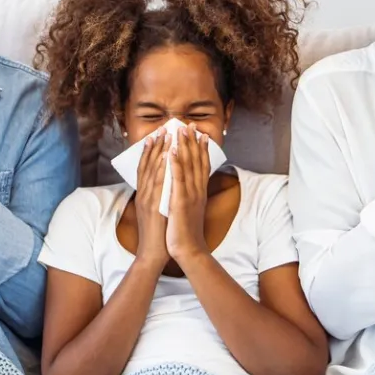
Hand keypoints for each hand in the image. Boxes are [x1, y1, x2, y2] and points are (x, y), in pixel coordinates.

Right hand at [133, 132, 169, 265]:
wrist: (152, 254)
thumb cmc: (157, 234)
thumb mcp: (154, 211)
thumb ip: (156, 196)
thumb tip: (164, 184)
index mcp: (144, 194)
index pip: (145, 167)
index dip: (151, 150)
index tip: (158, 134)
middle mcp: (143, 194)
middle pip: (147, 164)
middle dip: (155, 145)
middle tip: (163, 127)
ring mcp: (147, 199)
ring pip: (151, 170)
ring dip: (159, 151)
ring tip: (166, 134)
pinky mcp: (153, 207)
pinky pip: (158, 183)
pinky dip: (161, 168)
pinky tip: (167, 156)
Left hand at [167, 125, 210, 262]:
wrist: (188, 251)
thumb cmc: (186, 232)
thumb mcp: (189, 210)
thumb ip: (189, 196)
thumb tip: (186, 187)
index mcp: (198, 192)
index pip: (201, 166)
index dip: (201, 149)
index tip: (200, 134)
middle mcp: (196, 191)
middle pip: (196, 161)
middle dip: (192, 141)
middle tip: (189, 124)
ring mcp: (189, 195)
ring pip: (188, 166)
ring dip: (184, 146)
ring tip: (180, 129)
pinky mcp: (180, 202)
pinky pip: (177, 179)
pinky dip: (176, 164)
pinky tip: (172, 151)